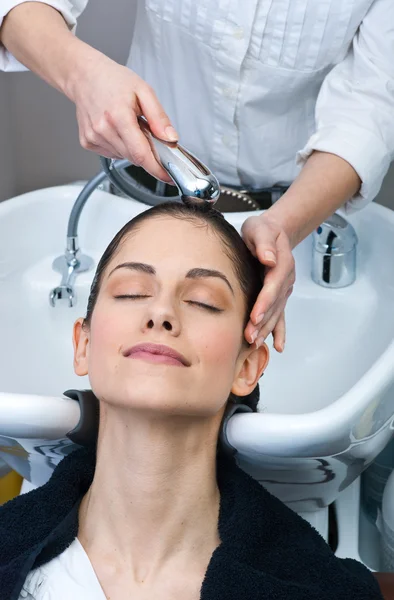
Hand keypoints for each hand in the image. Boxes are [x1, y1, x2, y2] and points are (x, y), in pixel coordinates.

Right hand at [67, 51, 177, 181]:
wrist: (84, 76)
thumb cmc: (113, 80)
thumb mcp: (144, 91)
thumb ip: (159, 117)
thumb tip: (171, 139)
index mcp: (119, 116)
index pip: (141, 154)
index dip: (156, 168)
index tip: (168, 176)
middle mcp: (103, 129)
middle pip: (134, 158)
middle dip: (146, 151)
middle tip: (145, 130)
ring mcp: (93, 138)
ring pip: (124, 157)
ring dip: (132, 147)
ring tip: (128, 125)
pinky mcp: (87, 142)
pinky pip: (112, 153)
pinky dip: (120, 146)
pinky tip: (116, 129)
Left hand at [241, 213, 294, 351]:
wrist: (273, 233)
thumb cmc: (263, 231)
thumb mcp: (260, 229)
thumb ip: (264, 242)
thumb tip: (269, 258)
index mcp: (282, 264)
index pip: (273, 286)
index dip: (265, 302)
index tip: (255, 316)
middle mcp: (285, 280)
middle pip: (275, 304)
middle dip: (263, 322)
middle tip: (250, 337)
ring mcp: (284, 289)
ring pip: (277, 312)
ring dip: (267, 329)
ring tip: (255, 343)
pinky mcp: (279, 295)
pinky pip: (281, 315)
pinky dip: (280, 331)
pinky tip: (279, 346)